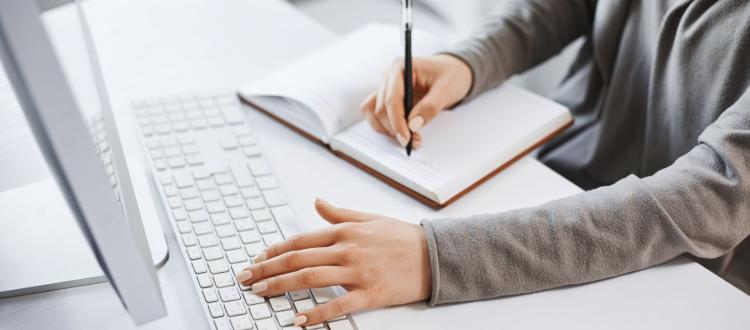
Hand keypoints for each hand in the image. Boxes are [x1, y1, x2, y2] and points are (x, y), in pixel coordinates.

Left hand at [235, 199, 431, 326]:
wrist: (435, 255)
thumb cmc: (403, 237)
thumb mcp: (370, 218)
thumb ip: (340, 213)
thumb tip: (317, 202)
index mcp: (345, 231)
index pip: (300, 239)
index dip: (275, 249)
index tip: (258, 258)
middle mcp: (347, 249)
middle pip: (298, 258)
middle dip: (267, 268)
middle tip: (246, 277)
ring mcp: (358, 272)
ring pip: (310, 278)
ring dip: (281, 285)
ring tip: (260, 292)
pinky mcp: (370, 294)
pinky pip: (337, 305)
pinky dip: (316, 314)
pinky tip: (299, 321)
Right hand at [361, 54, 472, 148]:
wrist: (452, 73)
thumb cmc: (450, 75)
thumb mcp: (447, 89)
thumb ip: (430, 106)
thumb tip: (413, 125)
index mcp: (400, 67)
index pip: (392, 98)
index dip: (397, 121)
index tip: (406, 138)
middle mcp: (389, 77)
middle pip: (381, 109)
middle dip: (395, 129)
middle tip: (414, 142)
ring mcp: (386, 88)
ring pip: (374, 114)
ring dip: (388, 130)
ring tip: (410, 139)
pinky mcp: (388, 100)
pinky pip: (378, 116)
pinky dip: (387, 128)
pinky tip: (404, 133)